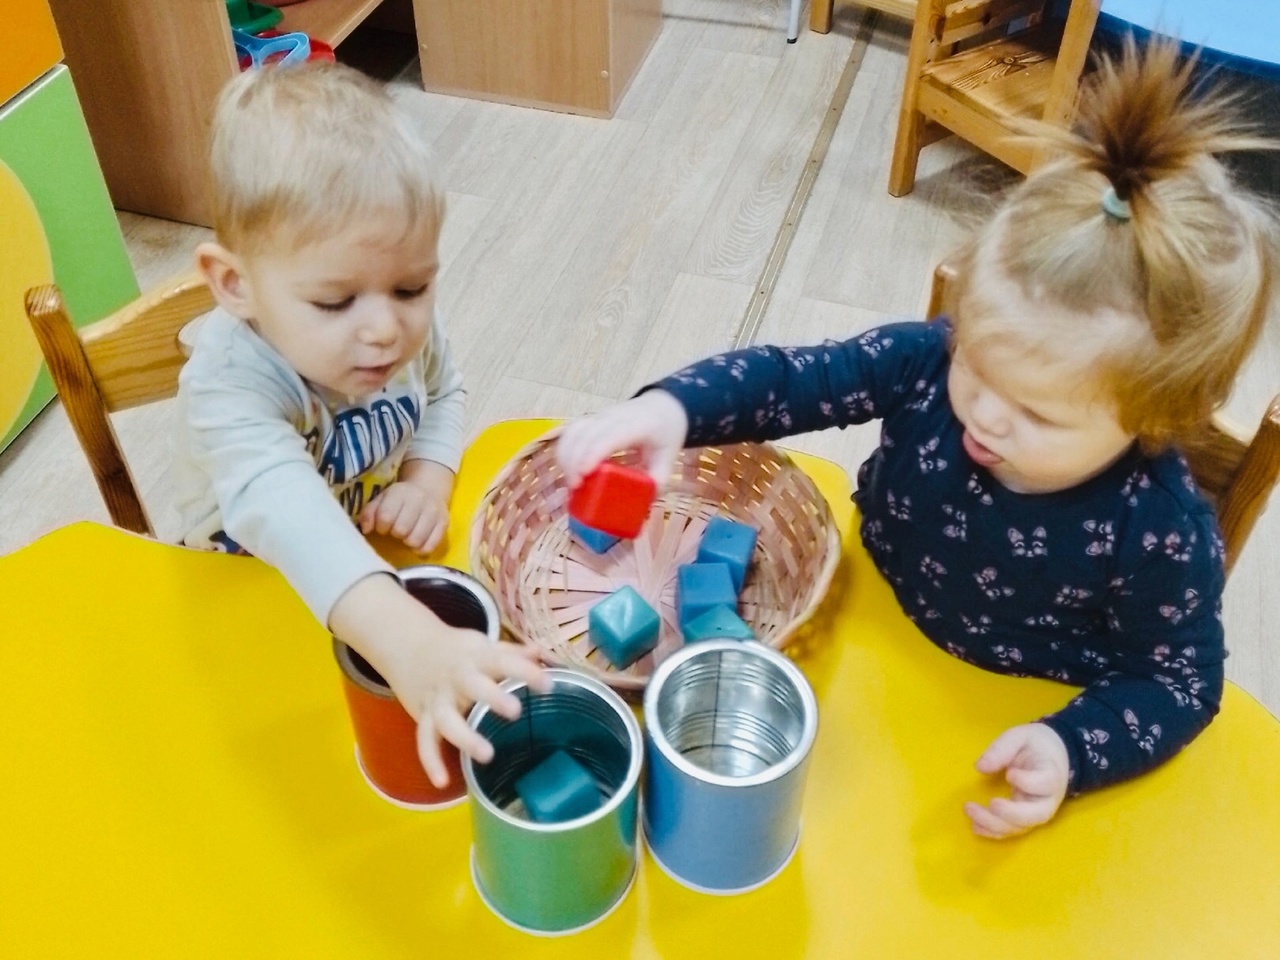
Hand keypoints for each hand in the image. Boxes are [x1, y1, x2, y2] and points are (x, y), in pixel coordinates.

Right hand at [331, 575, 550, 786]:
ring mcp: (437, 698)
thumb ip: (512, 653)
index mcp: (477, 657)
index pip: (503, 660)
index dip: (525, 671)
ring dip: (465, 736)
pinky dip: (431, 761)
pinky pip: (424, 740)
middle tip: (516, 711)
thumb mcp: (483, 646)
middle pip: (473, 685)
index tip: (548, 684)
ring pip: (446, 718)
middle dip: (492, 697)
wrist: (407, 643)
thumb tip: (543, 655)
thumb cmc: (457, 651)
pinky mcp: (421, 716)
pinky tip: (443, 782)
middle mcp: (457, 677)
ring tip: (487, 755)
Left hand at [359, 460, 453, 552]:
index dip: (381, 527)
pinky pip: (431, 545)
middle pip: (402, 529)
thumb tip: (366, 529)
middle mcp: (419, 499)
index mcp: (399, 492)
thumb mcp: (381, 500)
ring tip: (407, 536)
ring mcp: (434, 511)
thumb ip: (369, 513)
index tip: (383, 527)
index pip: (386, 516)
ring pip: (416, 539)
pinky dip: (422, 549)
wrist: (429, 488)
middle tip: (396, 531)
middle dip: (395, 534)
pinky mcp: (444, 523)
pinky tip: (418, 544)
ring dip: (408, 542)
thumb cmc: (399, 500)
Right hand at [556, 390, 688, 487]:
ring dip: (565, 456)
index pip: (609, 436)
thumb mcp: (668, 458)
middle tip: (575, 488)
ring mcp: (599, 416)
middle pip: (585, 434)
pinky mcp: (590, 420)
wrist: (662, 407)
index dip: (593, 453)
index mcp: (636, 425)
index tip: (583, 475)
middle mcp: (614, 417)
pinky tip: (567, 469)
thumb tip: (642, 503)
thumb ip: (657, 480)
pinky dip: (564, 450)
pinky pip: (570, 432)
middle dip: (574, 461)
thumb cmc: (664, 434)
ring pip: (573, 431)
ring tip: (571, 481)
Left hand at [963, 723, 1069, 838]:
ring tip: (970, 810)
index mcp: (1050, 774)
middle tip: (991, 803)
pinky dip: (993, 832)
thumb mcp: (1020, 736)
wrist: (1052, 757)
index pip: (1045, 783)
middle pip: (1035, 814)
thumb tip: (980, 767)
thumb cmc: (1036, 745)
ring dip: (995, 824)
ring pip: (1021, 827)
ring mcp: (1037, 811)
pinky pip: (1012, 830)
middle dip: (1011, 813)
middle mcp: (1048, 798)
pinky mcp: (1025, 818)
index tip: (1010, 774)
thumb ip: (1002, 749)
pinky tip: (975, 826)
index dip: (1027, 782)